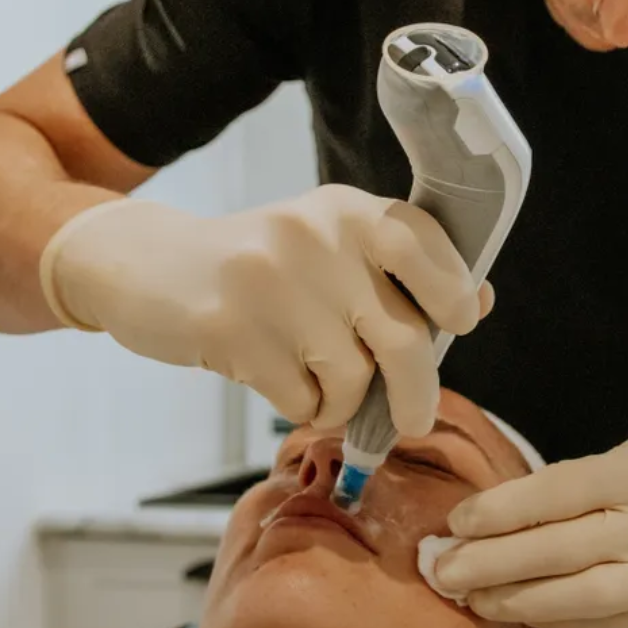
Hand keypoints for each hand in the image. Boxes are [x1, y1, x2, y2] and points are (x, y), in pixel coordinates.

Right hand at [39, 185, 490, 434]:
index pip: (428, 247)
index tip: (458, 324)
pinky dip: (302, 406)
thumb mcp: (330, 249)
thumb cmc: (260, 268)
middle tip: (413, 418)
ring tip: (316, 383)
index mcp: (348, 210)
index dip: (455, 294)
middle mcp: (317, 237)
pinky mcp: (232, 327)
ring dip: (342, 401)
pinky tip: (278, 380)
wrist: (149, 265)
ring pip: (353, 379)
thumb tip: (478, 302)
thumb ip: (399, 273)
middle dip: (418, 393)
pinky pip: (302, 400)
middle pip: (404, 338)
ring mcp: (273, 281)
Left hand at [434, 430, 627, 627]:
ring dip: (519, 601)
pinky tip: (521, 612)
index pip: (561, 490)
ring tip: (474, 599)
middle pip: (565, 548)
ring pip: (585, 597)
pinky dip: (558, 619)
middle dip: (495, 562)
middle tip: (445, 571)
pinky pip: (608, 625)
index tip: (457, 523)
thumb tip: (497, 516)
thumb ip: (581, 484)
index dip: (504, 509)